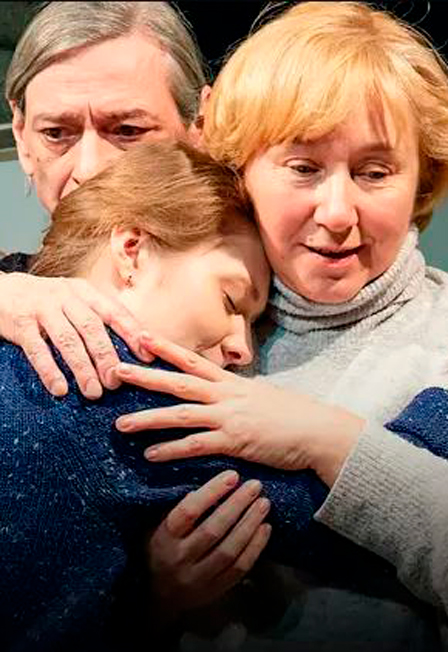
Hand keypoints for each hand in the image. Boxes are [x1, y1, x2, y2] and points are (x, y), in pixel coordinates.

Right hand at [0, 273, 150, 397]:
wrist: (0, 288)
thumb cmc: (45, 301)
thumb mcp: (73, 299)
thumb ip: (97, 316)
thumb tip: (133, 343)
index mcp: (84, 291)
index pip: (114, 312)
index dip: (132, 334)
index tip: (148, 357)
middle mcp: (65, 297)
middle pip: (92, 328)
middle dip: (107, 357)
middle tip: (117, 382)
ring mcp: (41, 308)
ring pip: (67, 340)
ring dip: (83, 368)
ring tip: (94, 392)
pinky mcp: (19, 323)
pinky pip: (37, 349)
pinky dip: (49, 370)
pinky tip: (60, 389)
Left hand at [116, 336, 363, 485]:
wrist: (318, 431)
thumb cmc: (293, 415)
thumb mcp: (262, 395)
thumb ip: (238, 394)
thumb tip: (223, 392)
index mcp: (232, 383)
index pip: (193, 360)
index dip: (166, 348)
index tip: (141, 337)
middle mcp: (226, 395)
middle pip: (178, 381)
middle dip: (145, 376)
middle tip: (116, 371)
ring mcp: (229, 417)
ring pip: (181, 414)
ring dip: (148, 418)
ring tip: (120, 424)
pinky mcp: (234, 441)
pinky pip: (196, 446)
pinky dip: (171, 450)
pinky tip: (150, 454)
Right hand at [147, 470, 270, 623]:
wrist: (158, 595)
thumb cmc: (159, 547)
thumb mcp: (156, 524)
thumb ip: (175, 505)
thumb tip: (202, 478)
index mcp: (164, 538)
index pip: (189, 511)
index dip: (211, 492)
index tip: (232, 475)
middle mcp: (180, 558)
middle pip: (213, 530)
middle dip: (237, 505)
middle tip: (255, 485)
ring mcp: (198, 577)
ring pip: (229, 550)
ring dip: (249, 524)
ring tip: (264, 503)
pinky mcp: (215, 590)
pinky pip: (239, 568)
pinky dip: (255, 547)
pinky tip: (265, 528)